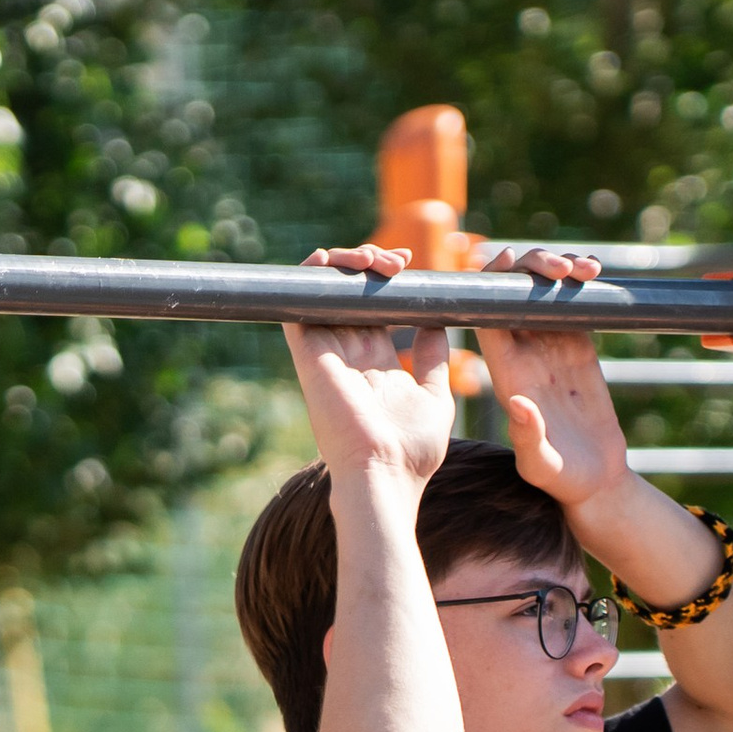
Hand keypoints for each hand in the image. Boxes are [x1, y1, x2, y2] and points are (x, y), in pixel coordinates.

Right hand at [283, 246, 454, 484]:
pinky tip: (327, 259)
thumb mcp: (435, 395)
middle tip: (397, 262)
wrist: (385, 472)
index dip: (386, 283)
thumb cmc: (412, 448)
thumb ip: (432, 361)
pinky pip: (296, 308)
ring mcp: (326, 354)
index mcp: (374, 364)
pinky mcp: (309, 356)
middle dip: (370, 265)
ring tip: (373, 259)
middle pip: (347, 295)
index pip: (372, 310)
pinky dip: (306, 279)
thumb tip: (437, 326)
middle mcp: (347, 356)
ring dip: (343, 264)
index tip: (408, 268)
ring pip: (322, 294)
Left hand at [469, 245, 632, 514]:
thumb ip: (528, 437)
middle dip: (531, 268)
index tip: (510, 261)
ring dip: (559, 269)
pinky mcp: (579, 347)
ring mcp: (550, 348)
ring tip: (587, 269)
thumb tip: (518, 404)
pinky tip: (596, 274)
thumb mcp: (539, 464)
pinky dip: (581, 283)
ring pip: (543, 293)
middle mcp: (523, 356)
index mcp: (505, 374)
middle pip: (513, 296)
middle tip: (563, 267)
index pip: (487, 319)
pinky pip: (572, 304)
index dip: (492, 286)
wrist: (593, 481)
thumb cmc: (558, 479)